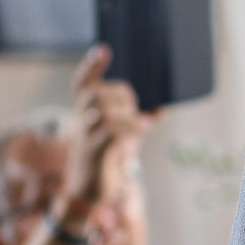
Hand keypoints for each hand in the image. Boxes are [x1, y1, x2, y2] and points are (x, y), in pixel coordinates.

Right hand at [59, 46, 156, 224]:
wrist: (89, 194)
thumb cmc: (107, 160)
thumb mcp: (123, 136)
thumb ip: (139, 120)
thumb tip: (162, 108)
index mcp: (86, 112)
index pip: (82, 82)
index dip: (91, 66)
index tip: (103, 50)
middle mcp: (82, 121)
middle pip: (99, 94)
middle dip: (122, 100)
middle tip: (134, 115)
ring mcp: (85, 138)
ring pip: (104, 113)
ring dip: (127, 119)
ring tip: (137, 130)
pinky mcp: (94, 155)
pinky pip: (110, 135)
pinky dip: (127, 133)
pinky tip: (133, 142)